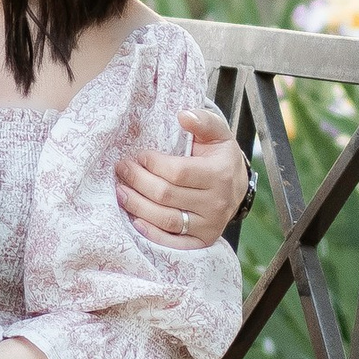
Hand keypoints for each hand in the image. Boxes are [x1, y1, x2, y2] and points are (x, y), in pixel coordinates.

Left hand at [118, 107, 249, 247]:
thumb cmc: (220, 156)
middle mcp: (216, 203)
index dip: (152, 164)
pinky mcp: (202, 240)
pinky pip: (173, 243)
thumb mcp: (218, 133)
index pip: (177, 172)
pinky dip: (152, 234)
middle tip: (122, 169)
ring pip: (166, 220)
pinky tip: (135, 220)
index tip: (138, 155)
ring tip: (120, 191)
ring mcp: (210, 225)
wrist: (237, 186)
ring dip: (137, 206)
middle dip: (138, 181)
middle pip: (166, 195)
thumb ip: (203, 120)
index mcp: (219, 174)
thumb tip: (183, 115)